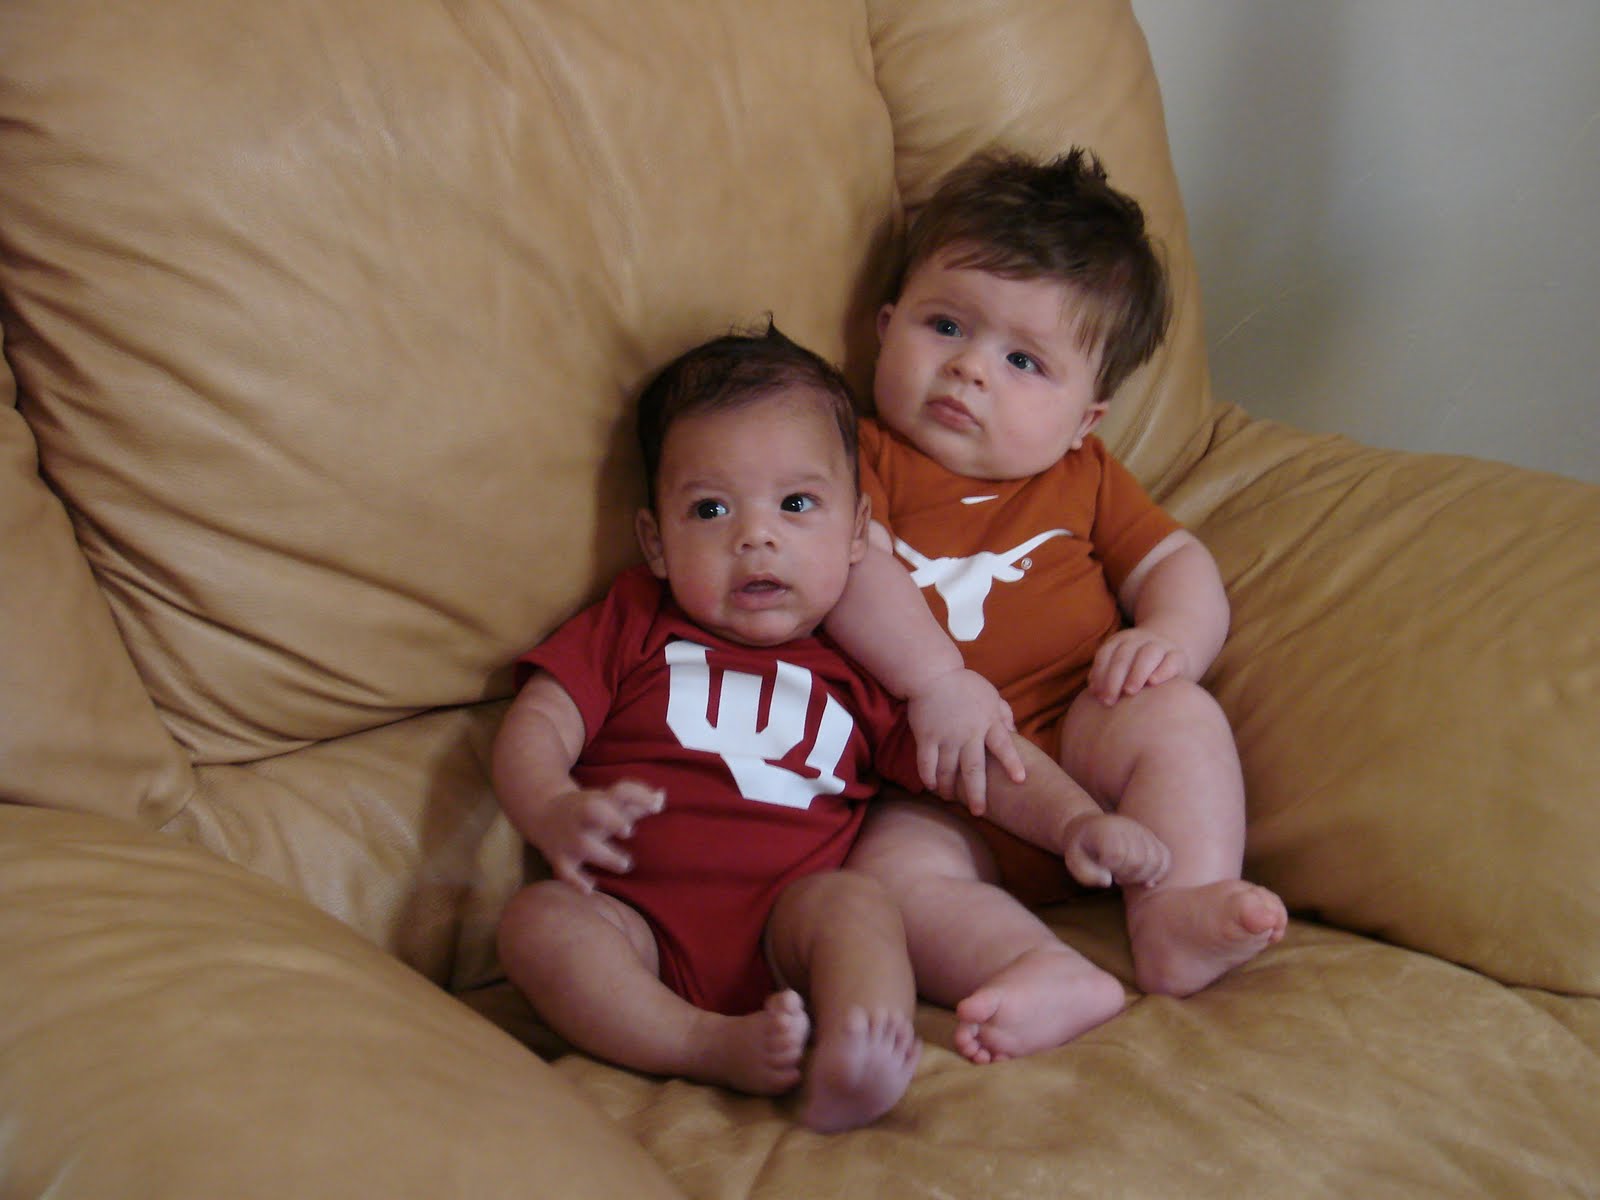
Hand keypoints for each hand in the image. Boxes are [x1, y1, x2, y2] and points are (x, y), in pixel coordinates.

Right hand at [529, 780, 664, 893]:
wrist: (542, 812)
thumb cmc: (587, 808)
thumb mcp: (606, 800)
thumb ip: (635, 800)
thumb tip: (661, 797)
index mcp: (599, 799)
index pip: (620, 792)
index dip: (638, 796)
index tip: (656, 806)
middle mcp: (583, 817)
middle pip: (594, 811)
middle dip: (611, 820)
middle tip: (628, 830)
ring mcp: (569, 838)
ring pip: (584, 846)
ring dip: (605, 856)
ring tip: (624, 864)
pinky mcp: (559, 858)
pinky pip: (564, 871)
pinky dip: (575, 881)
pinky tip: (590, 888)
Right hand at [904, 667, 1023, 813]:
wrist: (932, 673)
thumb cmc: (965, 684)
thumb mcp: (991, 695)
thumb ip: (1004, 714)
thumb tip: (1016, 732)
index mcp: (988, 722)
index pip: (1004, 746)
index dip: (1012, 763)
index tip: (1020, 780)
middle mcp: (968, 733)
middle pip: (973, 769)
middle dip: (977, 793)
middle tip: (979, 812)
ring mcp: (946, 736)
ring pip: (948, 771)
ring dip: (950, 789)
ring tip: (952, 800)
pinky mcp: (926, 737)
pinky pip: (926, 763)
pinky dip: (929, 778)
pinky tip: (932, 786)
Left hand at [1060, 812, 1170, 889]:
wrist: (1089, 826)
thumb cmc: (1081, 847)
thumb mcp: (1073, 861)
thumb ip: (1086, 873)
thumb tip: (1108, 881)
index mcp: (1105, 831)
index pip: (1117, 854)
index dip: (1112, 868)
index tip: (1104, 867)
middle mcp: (1127, 827)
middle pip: (1139, 860)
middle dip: (1128, 876)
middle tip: (1116, 875)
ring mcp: (1142, 831)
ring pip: (1156, 860)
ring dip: (1143, 876)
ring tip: (1128, 875)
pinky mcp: (1152, 838)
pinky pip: (1166, 858)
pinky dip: (1159, 873)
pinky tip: (1145, 880)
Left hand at [1088, 628, 1188, 704]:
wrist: (1169, 652)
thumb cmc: (1136, 667)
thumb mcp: (1119, 665)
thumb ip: (1105, 674)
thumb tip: (1094, 690)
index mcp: (1120, 640)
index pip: (1106, 654)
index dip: (1099, 673)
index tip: (1096, 694)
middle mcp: (1139, 639)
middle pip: (1123, 655)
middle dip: (1113, 678)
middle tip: (1108, 700)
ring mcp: (1160, 645)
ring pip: (1148, 654)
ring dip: (1136, 673)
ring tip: (1129, 692)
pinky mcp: (1178, 655)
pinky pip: (1171, 660)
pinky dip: (1162, 671)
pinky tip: (1153, 683)